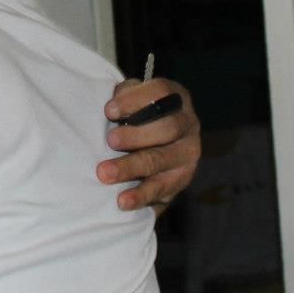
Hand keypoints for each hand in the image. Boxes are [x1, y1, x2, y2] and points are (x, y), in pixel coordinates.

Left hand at [99, 78, 201, 210]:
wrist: (156, 146)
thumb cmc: (138, 117)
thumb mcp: (133, 99)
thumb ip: (123, 97)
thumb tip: (108, 107)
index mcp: (176, 98)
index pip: (161, 92)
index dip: (135, 99)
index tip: (109, 110)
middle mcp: (188, 124)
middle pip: (168, 128)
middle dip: (136, 135)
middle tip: (110, 141)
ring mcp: (188, 154)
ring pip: (161, 160)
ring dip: (131, 167)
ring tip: (105, 173)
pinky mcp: (181, 180)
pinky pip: (161, 189)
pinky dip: (140, 195)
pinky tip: (122, 200)